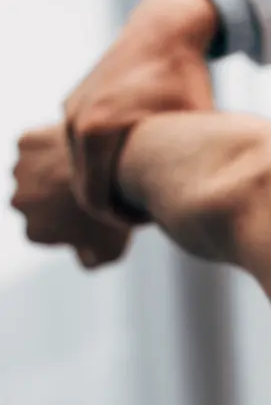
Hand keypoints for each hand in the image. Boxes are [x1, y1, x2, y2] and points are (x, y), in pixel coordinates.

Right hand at [11, 124, 130, 268]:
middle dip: (54, 198)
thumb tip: (85, 260)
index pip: (47, 230)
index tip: (88, 215)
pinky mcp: (26, 143)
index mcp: (34, 232)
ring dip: (49, 172)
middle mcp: (19, 203)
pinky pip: (36, 145)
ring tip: (82, 170)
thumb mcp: (110, 251)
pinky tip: (77, 151)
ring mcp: (20, 172)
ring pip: (32, 172)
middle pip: (36, 201)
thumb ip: (90, 261)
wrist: (118, 171)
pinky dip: (51, 146)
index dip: (68, 223)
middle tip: (86, 191)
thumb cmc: (117, 214)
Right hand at [63, 0, 216, 223]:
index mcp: (98, 134)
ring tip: (146, 185)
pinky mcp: (75, 103)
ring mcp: (71, 111)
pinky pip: (84, 146)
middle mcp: (76, 123)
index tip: (151, 221)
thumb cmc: (186, 83)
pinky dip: (104, 160)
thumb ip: (187, 171)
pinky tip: (137, 160)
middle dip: (116, 204)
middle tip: (150, 209)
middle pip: (86, 187)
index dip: (123, 220)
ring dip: (110, 182)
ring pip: (84, 167)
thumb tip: (203, 214)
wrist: (164, 33)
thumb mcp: (191, 131)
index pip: (95, 201)